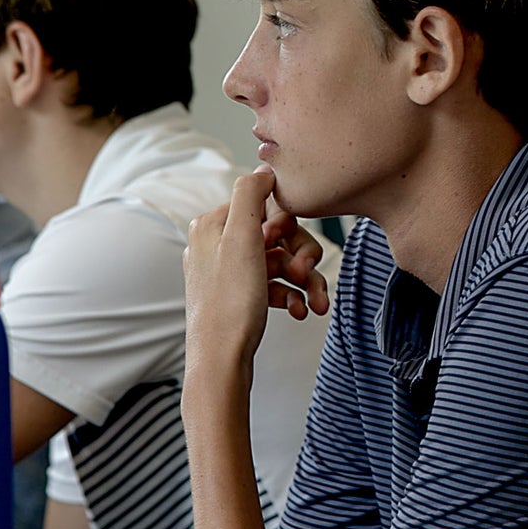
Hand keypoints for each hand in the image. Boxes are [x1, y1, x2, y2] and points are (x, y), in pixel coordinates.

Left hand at [184, 167, 329, 370]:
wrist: (221, 361)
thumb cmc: (230, 303)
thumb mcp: (242, 238)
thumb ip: (250, 194)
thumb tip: (263, 167)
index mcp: (212, 225)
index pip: (265, 207)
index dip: (288, 227)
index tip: (295, 249)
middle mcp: (214, 245)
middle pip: (276, 237)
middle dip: (301, 257)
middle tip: (307, 276)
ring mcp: (226, 272)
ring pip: (279, 263)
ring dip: (303, 281)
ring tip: (316, 302)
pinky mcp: (237, 296)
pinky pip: (272, 286)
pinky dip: (290, 296)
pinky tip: (300, 312)